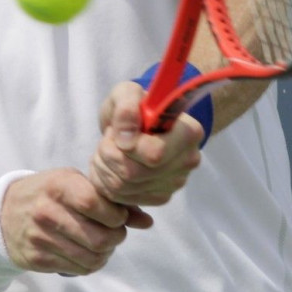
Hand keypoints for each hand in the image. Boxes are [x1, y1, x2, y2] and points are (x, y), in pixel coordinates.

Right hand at [0, 168, 148, 276]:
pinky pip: (79, 269)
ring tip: (103, 242)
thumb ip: (109, 200)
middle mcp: (46, 211)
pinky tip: (87, 252)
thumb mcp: (73, 183)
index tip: (118, 216)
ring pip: (92, 257)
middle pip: (98, 237)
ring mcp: (40, 237)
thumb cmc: (47, 193)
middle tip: (115, 232)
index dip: (115, 214)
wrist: (4, 213)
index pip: (94, 203)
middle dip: (116, 238)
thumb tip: (147, 222)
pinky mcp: (37, 259)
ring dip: (106, 253)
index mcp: (57, 185)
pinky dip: (91, 264)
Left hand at [89, 81, 202, 207]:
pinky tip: (108, 165)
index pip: (154, 154)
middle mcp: (187, 161)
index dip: (126, 145)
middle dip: (108, 155)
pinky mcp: (159, 196)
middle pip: (135, 174)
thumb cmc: (134, 105)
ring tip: (105, 150)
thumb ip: (127, 106)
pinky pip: (122, 198)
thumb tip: (126, 137)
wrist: (135, 123)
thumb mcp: (127, 92)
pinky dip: (105, 181)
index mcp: (188, 132)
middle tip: (106, 139)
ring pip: (124, 188)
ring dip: (103, 167)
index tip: (117, 131)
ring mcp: (174, 182)